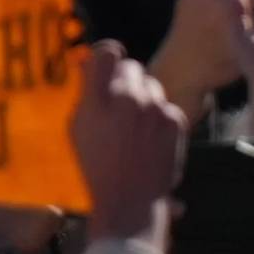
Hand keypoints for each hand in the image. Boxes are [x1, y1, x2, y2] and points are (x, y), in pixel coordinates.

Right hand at [70, 42, 187, 245]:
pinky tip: (149, 137)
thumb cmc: (97, 166)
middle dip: (124, 79)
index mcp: (97, 102)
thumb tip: (86, 62)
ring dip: (142, 96)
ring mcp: (154, 108)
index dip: (106, 55)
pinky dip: (158, 115)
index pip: (107, 53)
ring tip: (134, 125)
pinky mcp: (174, 119)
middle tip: (119, 101)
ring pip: (151, 84)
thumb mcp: (78, 129)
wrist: (130, 200)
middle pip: (131, 66)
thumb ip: (85, 93)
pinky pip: (165, 104)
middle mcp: (127, 99)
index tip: (104, 65)